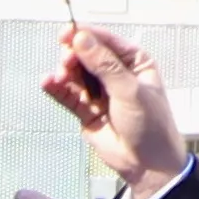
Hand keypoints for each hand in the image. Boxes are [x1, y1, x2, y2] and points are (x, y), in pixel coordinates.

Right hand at [43, 21, 189, 191]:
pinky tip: (47, 83)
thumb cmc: (150, 126)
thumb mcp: (130, 90)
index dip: (85, 35)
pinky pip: (67, 95)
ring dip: (64, 73)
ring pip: (74, 74)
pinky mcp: (86, 110)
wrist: (148, 164)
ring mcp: (99, 92)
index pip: (105, 41)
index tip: (66, 34)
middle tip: (66, 63)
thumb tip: (82, 39)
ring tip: (59, 78)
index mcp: (133, 62)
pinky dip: (56, 88)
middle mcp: (115, 73)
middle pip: (86, 55)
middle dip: (72, 56)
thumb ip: (104, 65)